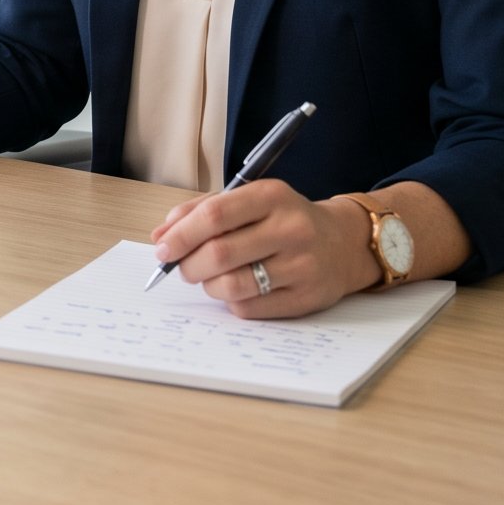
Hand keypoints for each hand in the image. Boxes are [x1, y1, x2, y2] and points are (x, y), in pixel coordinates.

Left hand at [148, 181, 377, 318]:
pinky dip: (230, 301)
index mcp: (272, 196)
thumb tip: (161, 237)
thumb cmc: (282, 220)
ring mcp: (302, 265)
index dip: (181, 234)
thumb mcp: (248, 201)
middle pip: (220, 253)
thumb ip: (200, 212)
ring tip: (208, 277)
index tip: (162, 249)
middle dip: (188, 264)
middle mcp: (291, 228)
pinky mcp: (306, 297)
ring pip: (232, 285)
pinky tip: (236, 289)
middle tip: (181, 268)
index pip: (215, 214)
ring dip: (208, 285)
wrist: (342, 243)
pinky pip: (249, 308)